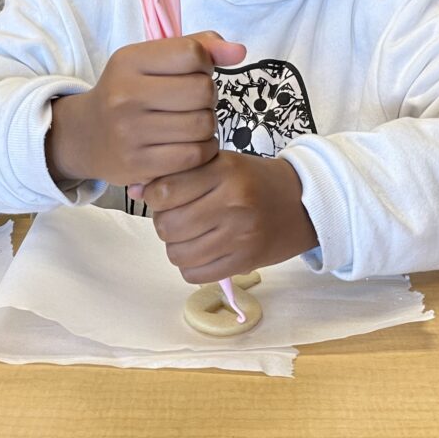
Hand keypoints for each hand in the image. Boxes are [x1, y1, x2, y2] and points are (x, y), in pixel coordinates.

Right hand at [45, 32, 245, 186]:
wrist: (85, 136)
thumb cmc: (129, 92)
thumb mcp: (152, 61)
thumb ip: (198, 47)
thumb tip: (239, 52)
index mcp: (129, 61)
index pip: (193, 53)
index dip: (204, 64)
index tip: (190, 74)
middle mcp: (126, 94)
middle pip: (203, 91)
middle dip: (207, 97)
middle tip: (192, 103)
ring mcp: (130, 132)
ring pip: (203, 125)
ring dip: (207, 125)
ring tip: (190, 124)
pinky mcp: (138, 165)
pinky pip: (195, 155)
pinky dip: (203, 150)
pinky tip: (190, 144)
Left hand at [137, 151, 318, 283]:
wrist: (303, 203)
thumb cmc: (255, 180)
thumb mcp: (221, 163)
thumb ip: (180, 173)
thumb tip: (135, 189)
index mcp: (225, 171)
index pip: (165, 191)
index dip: (155, 196)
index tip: (163, 196)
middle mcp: (233, 203)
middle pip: (167, 225)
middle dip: (165, 223)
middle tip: (178, 216)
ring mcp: (240, 236)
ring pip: (177, 254)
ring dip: (177, 246)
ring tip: (191, 234)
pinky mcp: (244, 262)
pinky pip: (194, 275)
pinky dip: (191, 266)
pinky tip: (203, 251)